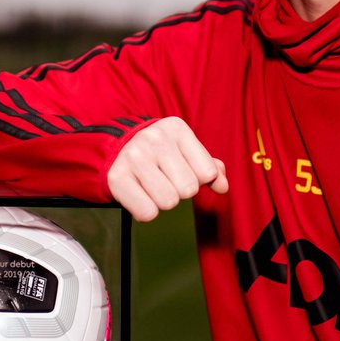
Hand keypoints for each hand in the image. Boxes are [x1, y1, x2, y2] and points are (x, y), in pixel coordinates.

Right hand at [107, 117, 227, 221]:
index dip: (199, 180)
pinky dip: (146, 212)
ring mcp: (133, 156)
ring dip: (163, 202)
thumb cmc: (161, 156)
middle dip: (180, 191)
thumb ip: (211, 168)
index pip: (208, 173)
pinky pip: (147, 212)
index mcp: (177, 128)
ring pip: (168, 202)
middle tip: (165, 180)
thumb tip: (222, 187)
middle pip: (188, 189)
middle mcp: (154, 138)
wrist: (118, 152)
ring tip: (152, 187)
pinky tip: (140, 196)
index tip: (183, 171)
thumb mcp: (187, 153)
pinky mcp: (117, 176)